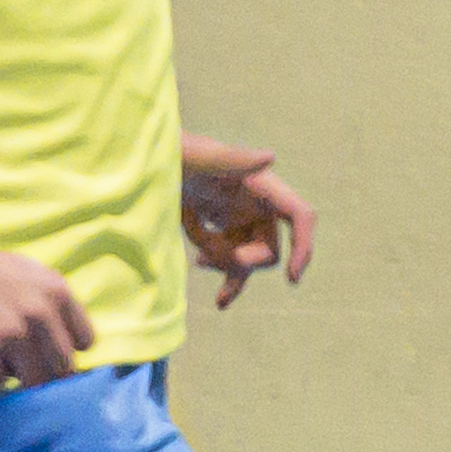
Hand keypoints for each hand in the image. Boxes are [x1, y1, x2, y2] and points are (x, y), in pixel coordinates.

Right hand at [0, 239, 95, 390]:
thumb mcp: (31, 276)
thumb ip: (54, 306)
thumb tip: (75, 349)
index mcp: (58, 292)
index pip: (85, 342)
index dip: (66, 348)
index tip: (49, 348)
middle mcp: (42, 313)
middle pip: (63, 368)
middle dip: (44, 369)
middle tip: (21, 359)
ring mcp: (15, 333)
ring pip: (34, 381)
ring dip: (18, 375)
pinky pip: (0, 382)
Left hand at [180, 139, 315, 305]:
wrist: (147, 162)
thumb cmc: (169, 150)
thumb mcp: (194, 155)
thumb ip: (231, 157)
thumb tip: (271, 157)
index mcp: (258, 184)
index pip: (299, 215)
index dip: (303, 246)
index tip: (291, 278)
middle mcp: (256, 203)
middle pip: (269, 248)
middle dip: (241, 260)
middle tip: (203, 257)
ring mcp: (241, 218)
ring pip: (252, 261)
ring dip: (228, 269)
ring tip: (198, 262)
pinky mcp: (225, 229)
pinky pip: (235, 263)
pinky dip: (228, 280)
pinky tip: (220, 301)